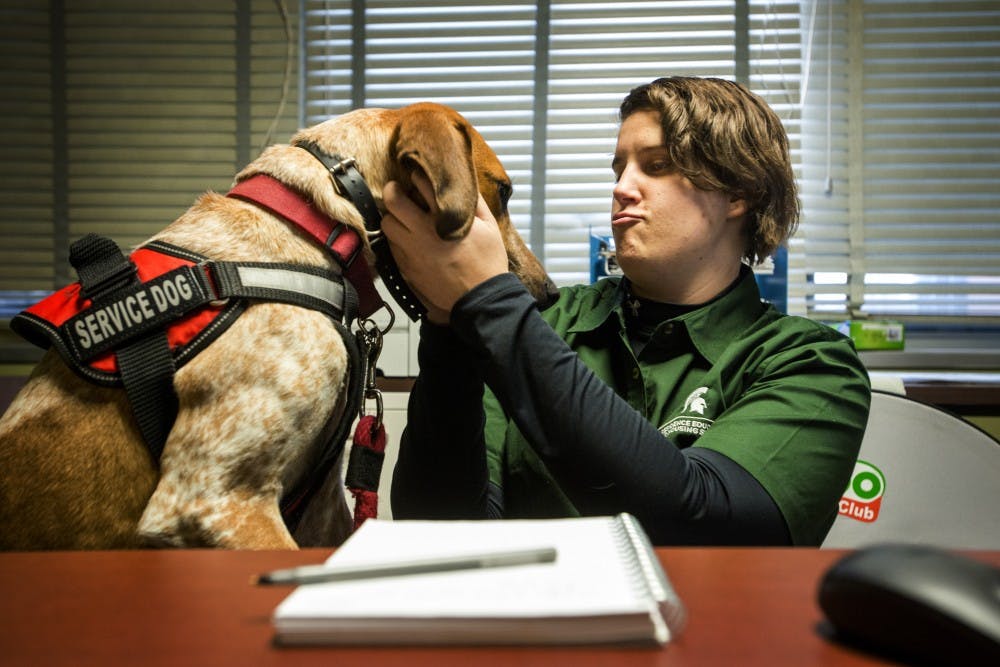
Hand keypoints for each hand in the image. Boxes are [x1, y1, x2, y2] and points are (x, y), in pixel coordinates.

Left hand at [382, 171, 508, 324]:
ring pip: (386, 224)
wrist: (480, 297)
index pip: (420, 182)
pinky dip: (397, 240)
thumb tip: (464, 183)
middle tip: (399, 192)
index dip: (418, 176)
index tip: (419, 178)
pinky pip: (392, 247)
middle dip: (393, 191)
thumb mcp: (489, 226)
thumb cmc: (487, 261)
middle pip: (392, 199)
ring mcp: (412, 251)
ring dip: (394, 218)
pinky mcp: (406, 267)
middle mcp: (423, 231)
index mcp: (444, 217)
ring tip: (405, 219)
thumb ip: (474, 201)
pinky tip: (411, 241)